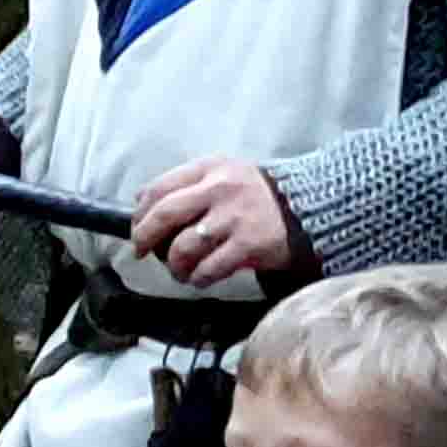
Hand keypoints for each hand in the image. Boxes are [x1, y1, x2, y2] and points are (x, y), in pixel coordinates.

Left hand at [133, 156, 296, 288]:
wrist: (308, 207)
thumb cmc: (258, 195)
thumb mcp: (224, 174)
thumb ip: (188, 184)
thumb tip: (141, 200)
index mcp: (210, 168)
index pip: (159, 188)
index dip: (141, 212)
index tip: (138, 227)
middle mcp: (220, 189)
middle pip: (165, 214)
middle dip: (145, 237)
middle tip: (143, 251)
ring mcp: (234, 217)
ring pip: (183, 247)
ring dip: (174, 265)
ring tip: (179, 270)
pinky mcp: (248, 245)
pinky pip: (208, 268)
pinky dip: (197, 278)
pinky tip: (200, 277)